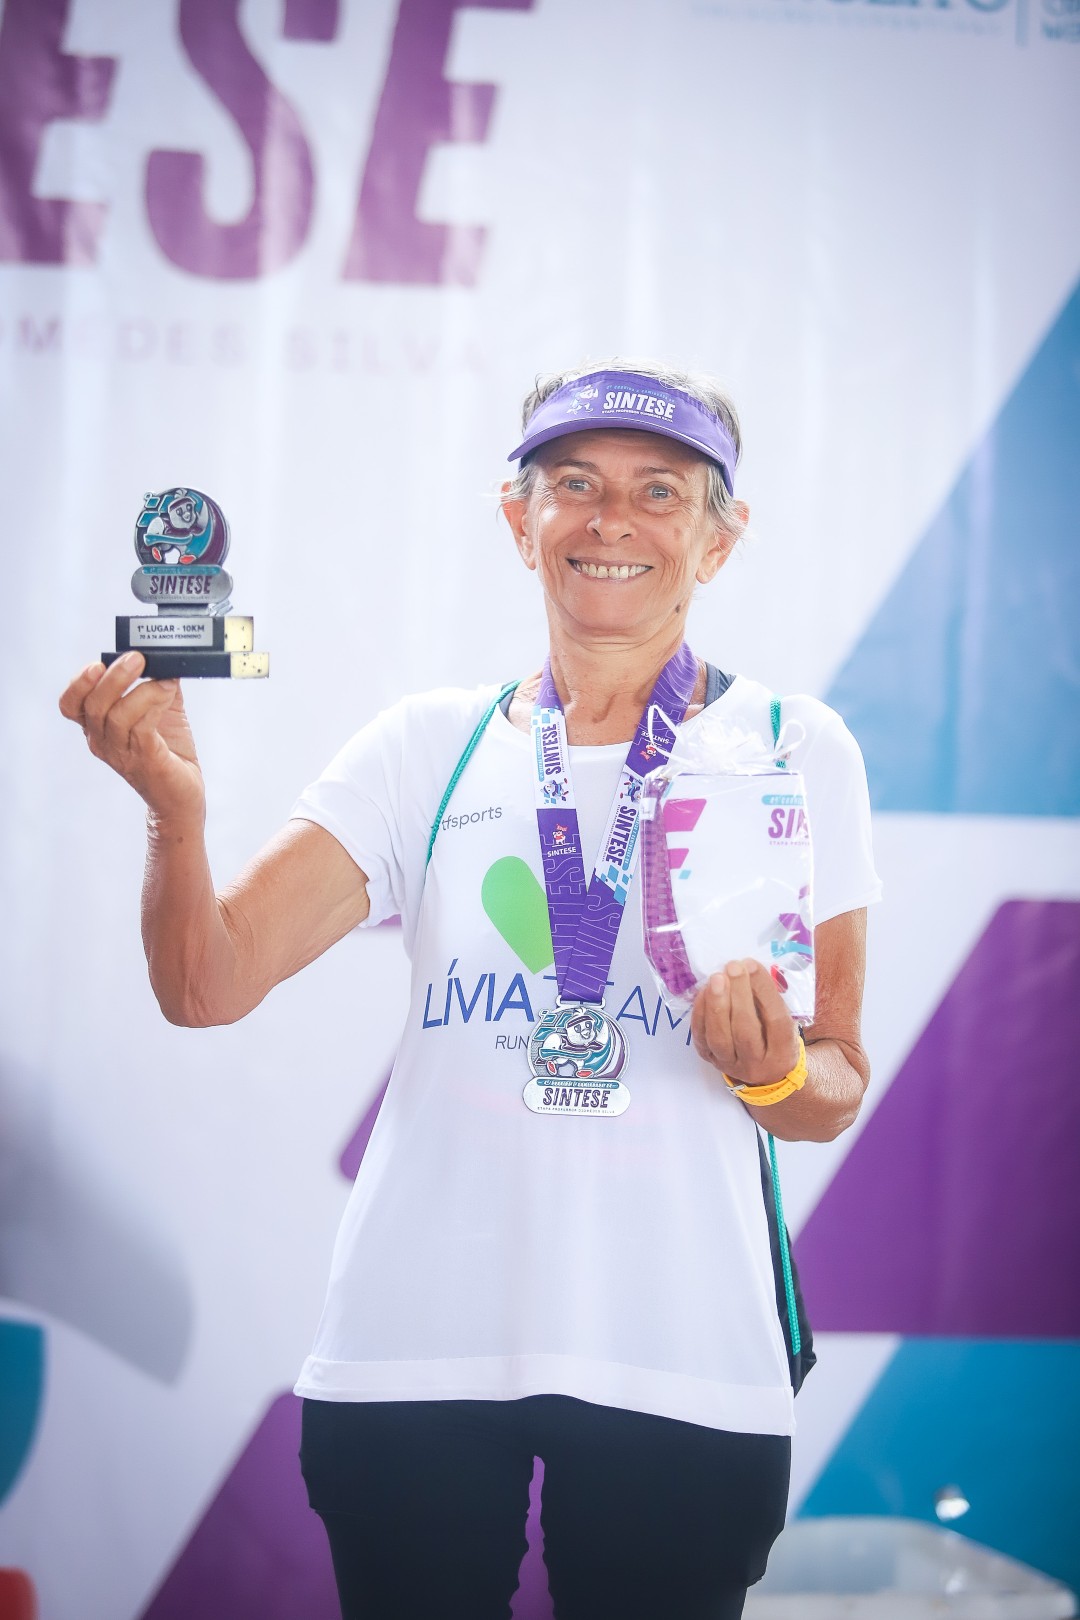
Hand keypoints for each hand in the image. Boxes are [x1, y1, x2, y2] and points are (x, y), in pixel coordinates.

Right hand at [59, 652, 205, 822]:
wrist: (182, 794)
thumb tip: (165, 653)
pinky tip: (169, 693)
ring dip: (142, 690)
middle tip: (137, 658)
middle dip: (114, 678)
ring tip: (165, 680)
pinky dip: (154, 705)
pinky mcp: (145, 761)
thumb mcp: (160, 707)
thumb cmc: (168, 749)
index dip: (78, 683)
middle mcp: (102, 741)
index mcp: (98, 727)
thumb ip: (157, 679)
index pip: (70, 705)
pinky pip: (141, 729)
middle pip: (93, 706)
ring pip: (116, 716)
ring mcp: (122, 753)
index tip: (96, 664)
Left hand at [691, 959, 799, 1086]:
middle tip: (733, 967)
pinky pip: (701, 1038)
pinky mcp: (710, 1061)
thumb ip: (770, 1000)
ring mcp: (731, 1065)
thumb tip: (748, 967)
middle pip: (745, 1031)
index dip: (763, 991)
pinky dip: (700, 1013)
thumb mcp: (786, 1022)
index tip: (752, 964)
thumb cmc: (776, 1038)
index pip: (775, 1021)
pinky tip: (704, 991)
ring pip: (720, 1038)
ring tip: (717, 978)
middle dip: (738, 995)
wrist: (764, 1073)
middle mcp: (757, 1063)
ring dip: (716, 1004)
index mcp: (783, 1052)